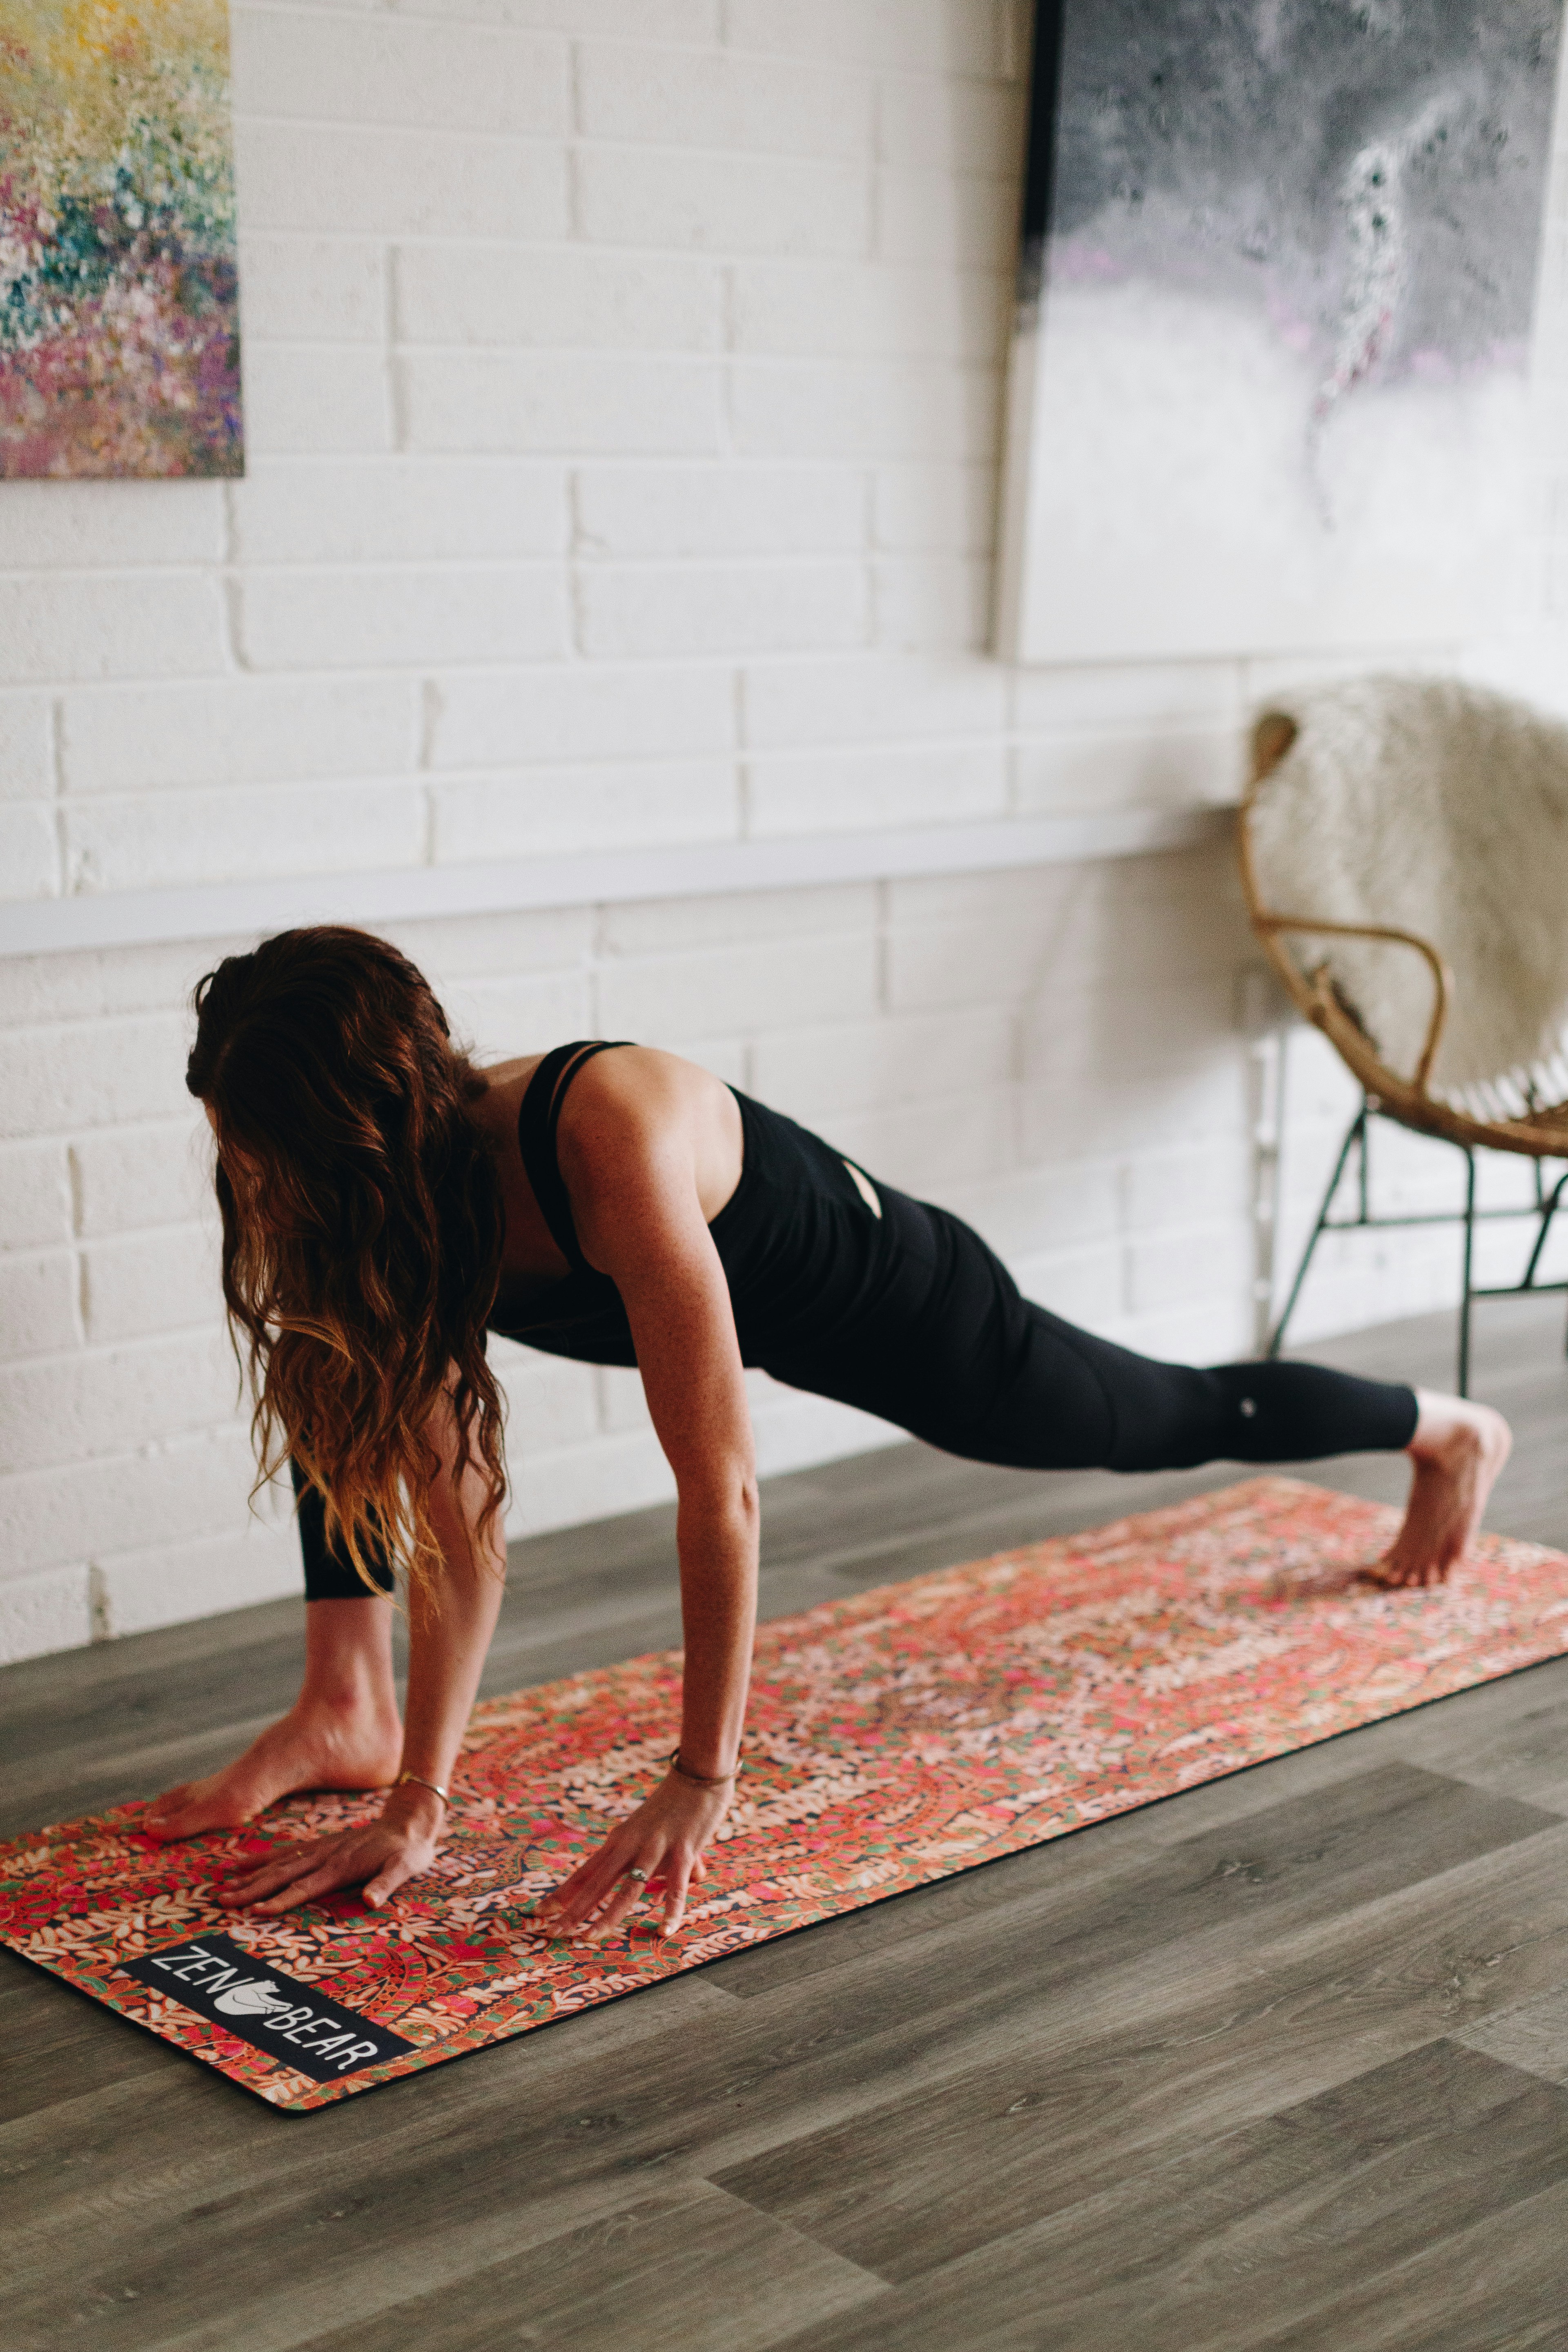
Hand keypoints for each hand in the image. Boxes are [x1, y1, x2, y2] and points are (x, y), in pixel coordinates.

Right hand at [214, 1786, 444, 1916]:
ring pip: (278, 1864)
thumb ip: (386, 1884)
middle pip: (283, 1875)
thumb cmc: (407, 1851)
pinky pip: (285, 1852)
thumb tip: (371, 1901)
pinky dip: (262, 1858)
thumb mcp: (405, 1867)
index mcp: (341, 1867)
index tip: (257, 1911)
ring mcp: (319, 1849)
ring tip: (224, 1887)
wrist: (408, 1821)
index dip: (281, 1900)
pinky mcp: (318, 1845)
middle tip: (224, 1902)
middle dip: (253, 1890)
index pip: (306, 1887)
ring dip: (251, 1876)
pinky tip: (241, 1864)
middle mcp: (324, 1857)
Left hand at [538, 1769, 729, 1942]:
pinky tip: (664, 1931)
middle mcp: (630, 1845)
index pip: (584, 1873)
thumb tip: (671, 1887)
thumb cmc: (674, 1806)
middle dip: (573, 1911)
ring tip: (589, 1938)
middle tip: (551, 1934)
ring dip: (607, 1916)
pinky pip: (676, 1887)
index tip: (538, 1913)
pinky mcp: (683, 1851)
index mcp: (618, 1841)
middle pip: (596, 1884)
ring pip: (627, 1890)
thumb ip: (656, 1863)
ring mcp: (655, 1848)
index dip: (561, 1894)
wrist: (697, 1775)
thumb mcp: (650, 1833)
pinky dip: (670, 1910)